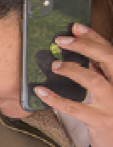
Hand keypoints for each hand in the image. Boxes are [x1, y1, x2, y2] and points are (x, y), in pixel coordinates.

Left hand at [34, 24, 112, 146]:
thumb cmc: (111, 112)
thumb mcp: (110, 88)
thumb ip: (99, 72)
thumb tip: (77, 53)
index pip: (110, 51)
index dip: (94, 37)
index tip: (76, 26)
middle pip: (107, 59)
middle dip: (84, 46)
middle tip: (60, 39)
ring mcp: (112, 104)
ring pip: (93, 81)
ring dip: (72, 70)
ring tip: (54, 65)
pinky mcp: (99, 120)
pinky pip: (74, 107)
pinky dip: (55, 98)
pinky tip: (40, 91)